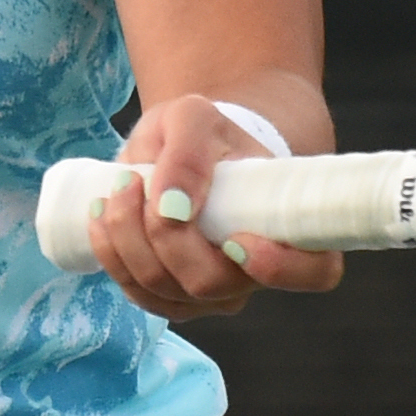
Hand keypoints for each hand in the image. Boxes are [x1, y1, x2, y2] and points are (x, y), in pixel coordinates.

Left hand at [83, 95, 345, 324]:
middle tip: (135, 180)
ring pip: (164, 292)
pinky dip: (111, 255)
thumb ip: (189, 149)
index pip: (315, 272)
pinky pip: (137, 294)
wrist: (186, 150)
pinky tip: (101, 216)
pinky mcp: (170, 298)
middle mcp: (254, 274)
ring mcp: (211, 294)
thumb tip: (173, 206)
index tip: (237, 239)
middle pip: (209, 283)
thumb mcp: (195, 117)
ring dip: (126, 240)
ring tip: (116, 186)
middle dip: (160, 236)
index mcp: (288, 228)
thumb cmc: (207, 134)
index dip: (281, 269)